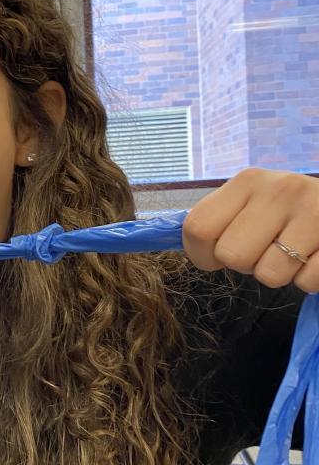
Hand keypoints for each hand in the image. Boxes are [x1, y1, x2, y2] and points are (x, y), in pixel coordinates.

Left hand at [183, 169, 318, 292]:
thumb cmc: (291, 212)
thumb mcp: (254, 203)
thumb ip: (218, 221)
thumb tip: (162, 238)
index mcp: (249, 181)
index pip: (198, 227)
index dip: (201, 254)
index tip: (216, 257)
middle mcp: (280, 189)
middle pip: (232, 257)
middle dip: (247, 264)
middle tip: (268, 249)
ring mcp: (314, 212)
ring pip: (269, 276)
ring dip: (281, 275)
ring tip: (296, 252)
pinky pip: (307, 283)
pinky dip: (310, 280)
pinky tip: (317, 256)